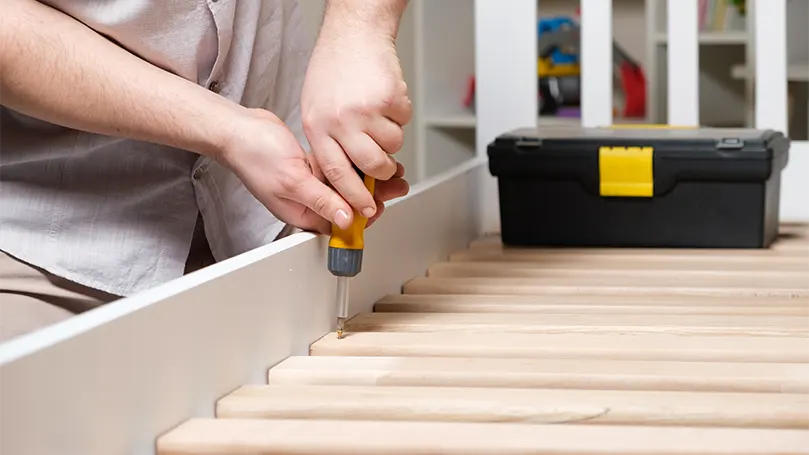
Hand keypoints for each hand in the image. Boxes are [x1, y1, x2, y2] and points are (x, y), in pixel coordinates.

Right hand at [219, 108, 407, 234]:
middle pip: (348, 204)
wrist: (238, 129)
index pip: (342, 223)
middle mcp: (307, 202)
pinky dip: (353, 165)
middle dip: (374, 194)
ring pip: (346, 187)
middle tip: (396, 184)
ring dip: (368, 178)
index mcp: (302, 214)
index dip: (365, 214)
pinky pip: (337, 171)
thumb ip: (322, 200)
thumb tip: (346, 221)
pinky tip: (367, 157)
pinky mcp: (310, 167)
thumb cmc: (255, 155)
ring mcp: (309, 184)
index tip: (383, 203)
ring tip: (391, 169)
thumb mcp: (293, 180)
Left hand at [301, 23, 411, 224]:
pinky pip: (404, 122)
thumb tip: (347, 177)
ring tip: (379, 117)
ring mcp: (366, 109)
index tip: (364, 209)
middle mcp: (340, 120)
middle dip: (383, 172)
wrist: (354, 33)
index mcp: (318, 126)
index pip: (336, 174)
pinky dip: (400, 114)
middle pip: (370, 166)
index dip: (353, 197)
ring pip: (393, 146)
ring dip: (392, 137)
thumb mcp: (315, 109)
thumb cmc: (334, 69)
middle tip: (387, 167)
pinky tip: (385, 99)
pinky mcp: (389, 98)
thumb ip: (329, 142)